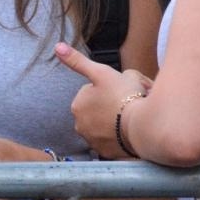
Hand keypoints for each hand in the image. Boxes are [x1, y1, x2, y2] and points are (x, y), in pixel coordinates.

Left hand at [57, 42, 151, 159]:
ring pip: (104, 125)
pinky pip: (111, 142)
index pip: (92, 92)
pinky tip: (127, 131)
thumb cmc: (123, 96)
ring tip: (127, 118)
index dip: (108, 89)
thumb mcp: (101, 72)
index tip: (118, 92)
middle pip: (97, 109)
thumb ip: (77, 60)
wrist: (141, 126)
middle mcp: (80, 125)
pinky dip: (117, 137)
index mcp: (77, 105)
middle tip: (125, 104)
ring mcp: (92, 141)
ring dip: (112, 122)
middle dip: (108, 106)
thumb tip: (57, 46)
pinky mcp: (105, 153)